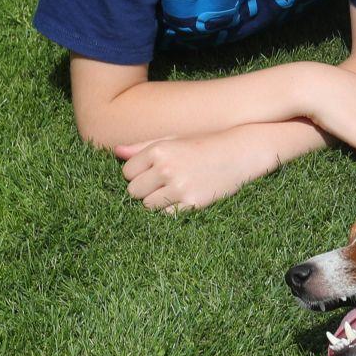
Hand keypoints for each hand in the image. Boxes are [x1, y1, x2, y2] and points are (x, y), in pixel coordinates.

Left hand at [116, 131, 278, 213]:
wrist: (240, 151)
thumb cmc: (204, 144)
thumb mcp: (174, 140)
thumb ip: (143, 147)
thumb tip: (115, 152)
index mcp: (159, 150)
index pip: (127, 172)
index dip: (138, 174)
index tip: (152, 172)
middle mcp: (166, 168)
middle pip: (134, 191)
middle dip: (144, 190)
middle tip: (163, 183)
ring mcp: (180, 187)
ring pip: (148, 206)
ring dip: (156, 202)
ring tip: (174, 190)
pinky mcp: (193, 203)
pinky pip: (167, 215)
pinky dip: (172, 210)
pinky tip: (185, 197)